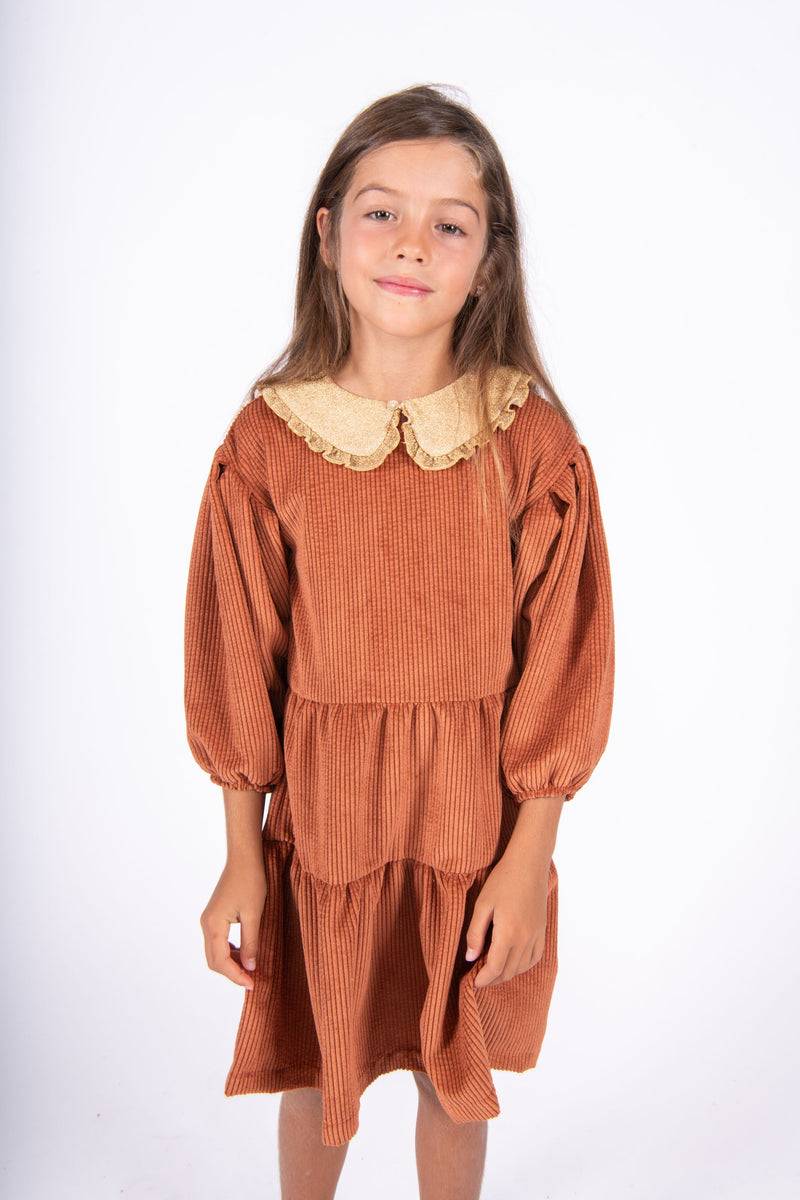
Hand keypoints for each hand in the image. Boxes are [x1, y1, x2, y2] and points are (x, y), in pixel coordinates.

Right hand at [200, 856, 266, 989]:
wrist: (244, 858)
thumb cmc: (251, 882)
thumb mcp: (253, 914)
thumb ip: (251, 943)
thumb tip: (250, 968)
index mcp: (213, 925)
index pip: (221, 961)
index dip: (236, 976)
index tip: (252, 984)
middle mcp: (206, 924)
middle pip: (213, 960)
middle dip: (231, 973)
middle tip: (252, 981)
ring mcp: (208, 920)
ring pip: (214, 952)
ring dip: (230, 964)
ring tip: (250, 969)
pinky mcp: (213, 916)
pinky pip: (217, 942)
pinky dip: (229, 952)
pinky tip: (244, 954)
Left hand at [466, 849, 549, 987]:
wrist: (528, 864)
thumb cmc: (502, 881)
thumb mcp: (482, 905)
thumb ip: (475, 933)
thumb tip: (470, 957)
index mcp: (508, 933)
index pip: (495, 968)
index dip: (483, 979)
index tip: (472, 982)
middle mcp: (525, 939)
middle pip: (508, 971)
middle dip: (492, 979)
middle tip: (479, 976)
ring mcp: (536, 935)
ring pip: (522, 967)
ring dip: (507, 973)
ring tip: (492, 969)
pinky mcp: (542, 930)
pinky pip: (535, 957)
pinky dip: (523, 965)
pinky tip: (513, 962)